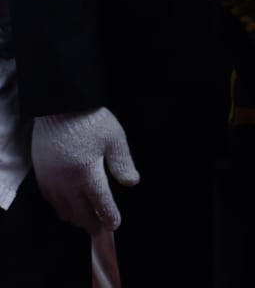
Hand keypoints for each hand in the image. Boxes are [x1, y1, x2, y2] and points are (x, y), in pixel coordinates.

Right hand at [32, 108, 139, 232]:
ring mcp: (51, 180)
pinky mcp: (41, 174)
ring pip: (62, 208)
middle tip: (101, 229)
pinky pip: (50, 199)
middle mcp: (66, 182)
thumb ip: (122, 163)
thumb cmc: (90, 121)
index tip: (115, 224)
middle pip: (79, 211)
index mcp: (86, 174)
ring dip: (75, 218)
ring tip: (85, 221)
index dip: (108, 215)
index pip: (100, 202)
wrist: (60, 106)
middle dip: (91, 222)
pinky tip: (66, 208)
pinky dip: (60, 208)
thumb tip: (131, 182)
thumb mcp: (114, 139)